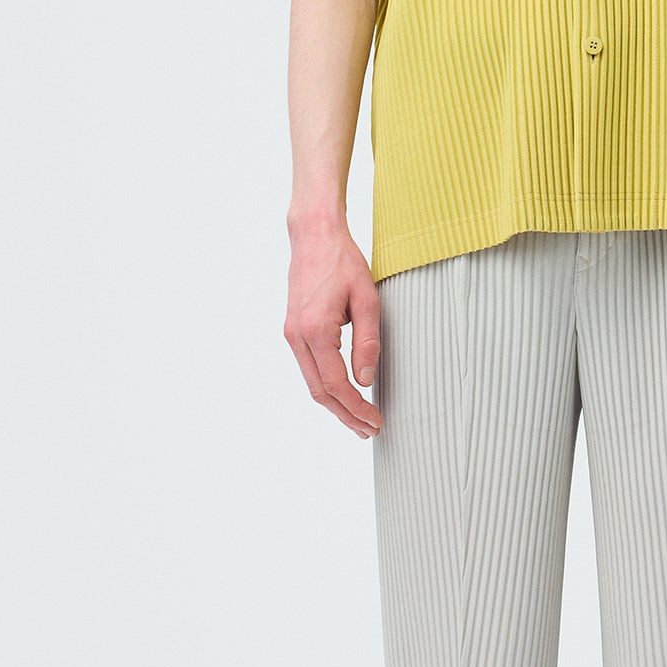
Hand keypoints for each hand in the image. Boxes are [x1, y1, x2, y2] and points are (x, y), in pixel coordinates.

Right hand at [283, 213, 381, 436]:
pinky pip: (308, 368)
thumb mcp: (367, 299)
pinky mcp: (293, 330)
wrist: (314, 236)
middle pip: (319, 391)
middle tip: (369, 430)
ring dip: (335, 404)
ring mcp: (291, 334)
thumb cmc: (342, 262)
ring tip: (359, 419)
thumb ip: (367, 340)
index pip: (335, 384)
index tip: (375, 421)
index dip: (356, 408)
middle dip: (345, 415)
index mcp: (316, 330)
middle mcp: (297, 336)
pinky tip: (343, 393)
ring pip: (311, 382)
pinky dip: (325, 386)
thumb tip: (365, 379)